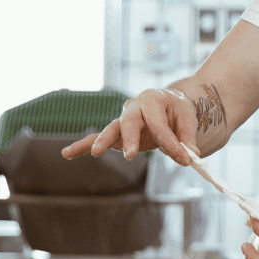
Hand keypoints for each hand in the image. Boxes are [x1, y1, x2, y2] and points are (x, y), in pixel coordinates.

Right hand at [60, 88, 197, 163]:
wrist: (170, 103)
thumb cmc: (178, 111)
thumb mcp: (188, 120)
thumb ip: (187, 138)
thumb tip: (191, 155)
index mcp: (153, 99)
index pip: (159, 124)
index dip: (172, 143)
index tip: (185, 160)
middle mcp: (133, 106)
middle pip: (129, 121)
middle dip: (129, 138)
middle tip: (131, 154)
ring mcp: (122, 119)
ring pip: (111, 129)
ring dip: (103, 141)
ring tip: (96, 153)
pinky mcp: (117, 132)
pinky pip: (97, 137)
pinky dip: (83, 145)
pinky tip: (67, 154)